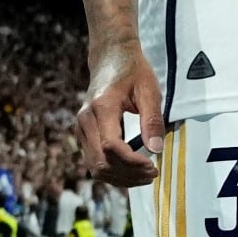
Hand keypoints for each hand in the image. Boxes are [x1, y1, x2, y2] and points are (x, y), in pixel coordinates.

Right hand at [80, 51, 165, 187]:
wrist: (110, 58)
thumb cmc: (132, 71)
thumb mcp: (149, 90)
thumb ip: (152, 120)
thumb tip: (156, 150)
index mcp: (102, 107)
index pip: (111, 146)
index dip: (132, 163)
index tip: (153, 166)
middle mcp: (85, 121)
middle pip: (101, 163)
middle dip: (128, 175)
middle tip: (153, 174)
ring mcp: (81, 129)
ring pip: (95, 167)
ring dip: (120, 178)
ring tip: (145, 175)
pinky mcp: (83, 134)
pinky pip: (94, 162)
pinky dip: (113, 172)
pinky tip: (132, 171)